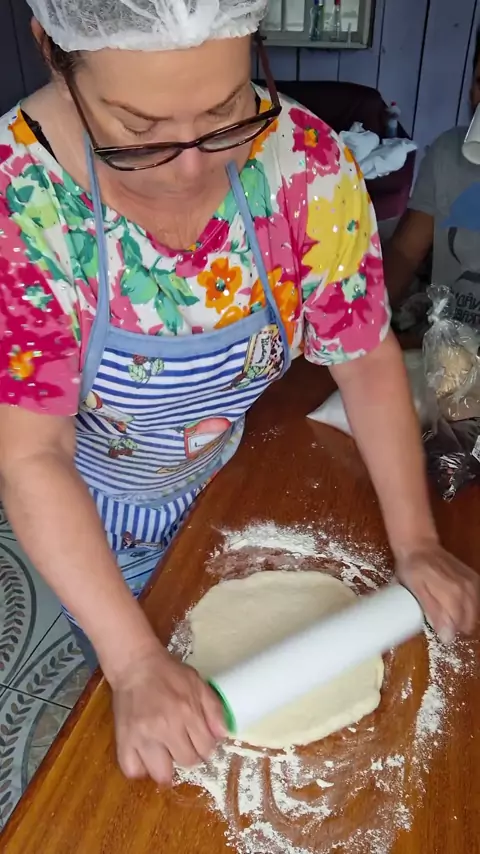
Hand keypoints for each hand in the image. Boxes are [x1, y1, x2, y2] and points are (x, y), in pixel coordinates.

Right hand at [110, 645, 225, 785]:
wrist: (135, 665)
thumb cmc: (168, 673)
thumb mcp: (197, 682)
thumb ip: (213, 708)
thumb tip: (222, 735)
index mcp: (186, 712)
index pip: (206, 748)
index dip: (206, 747)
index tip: (200, 741)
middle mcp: (165, 727)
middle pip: (187, 762)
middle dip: (189, 755)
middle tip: (183, 744)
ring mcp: (142, 737)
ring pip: (161, 774)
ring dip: (166, 767)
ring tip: (165, 753)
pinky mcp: (124, 741)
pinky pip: (133, 770)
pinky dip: (140, 768)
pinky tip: (145, 757)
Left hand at [395, 545, 478, 641]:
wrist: (419, 546)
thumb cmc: (413, 569)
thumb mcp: (416, 590)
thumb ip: (432, 611)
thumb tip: (446, 635)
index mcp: (452, 593)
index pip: (457, 625)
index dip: (447, 633)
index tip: (438, 634)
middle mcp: (467, 588)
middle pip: (468, 622)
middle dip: (455, 627)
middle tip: (440, 623)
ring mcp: (472, 583)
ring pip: (473, 614)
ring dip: (462, 618)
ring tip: (446, 613)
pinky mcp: (474, 579)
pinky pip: (475, 602)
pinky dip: (466, 607)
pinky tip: (455, 604)